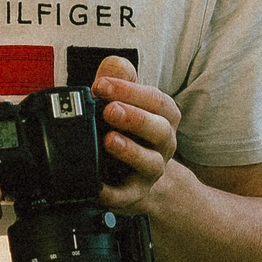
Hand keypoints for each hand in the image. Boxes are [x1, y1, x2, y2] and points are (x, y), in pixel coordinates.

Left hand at [90, 55, 178, 214]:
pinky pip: (125, 196)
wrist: (136, 178)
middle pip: (160, 130)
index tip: (102, 84)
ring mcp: (151, 171)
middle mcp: (163, 144)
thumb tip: (114, 64)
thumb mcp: (124, 102)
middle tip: (109, 110)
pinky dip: (111, 193)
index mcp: (163, 118)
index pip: (155, 100)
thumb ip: (120, 80)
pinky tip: (97, 185)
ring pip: (150, 163)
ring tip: (109, 140)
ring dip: (130, 151)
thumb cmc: (127, 132)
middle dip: (135, 118)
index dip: (130, 90)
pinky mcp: (133, 195)